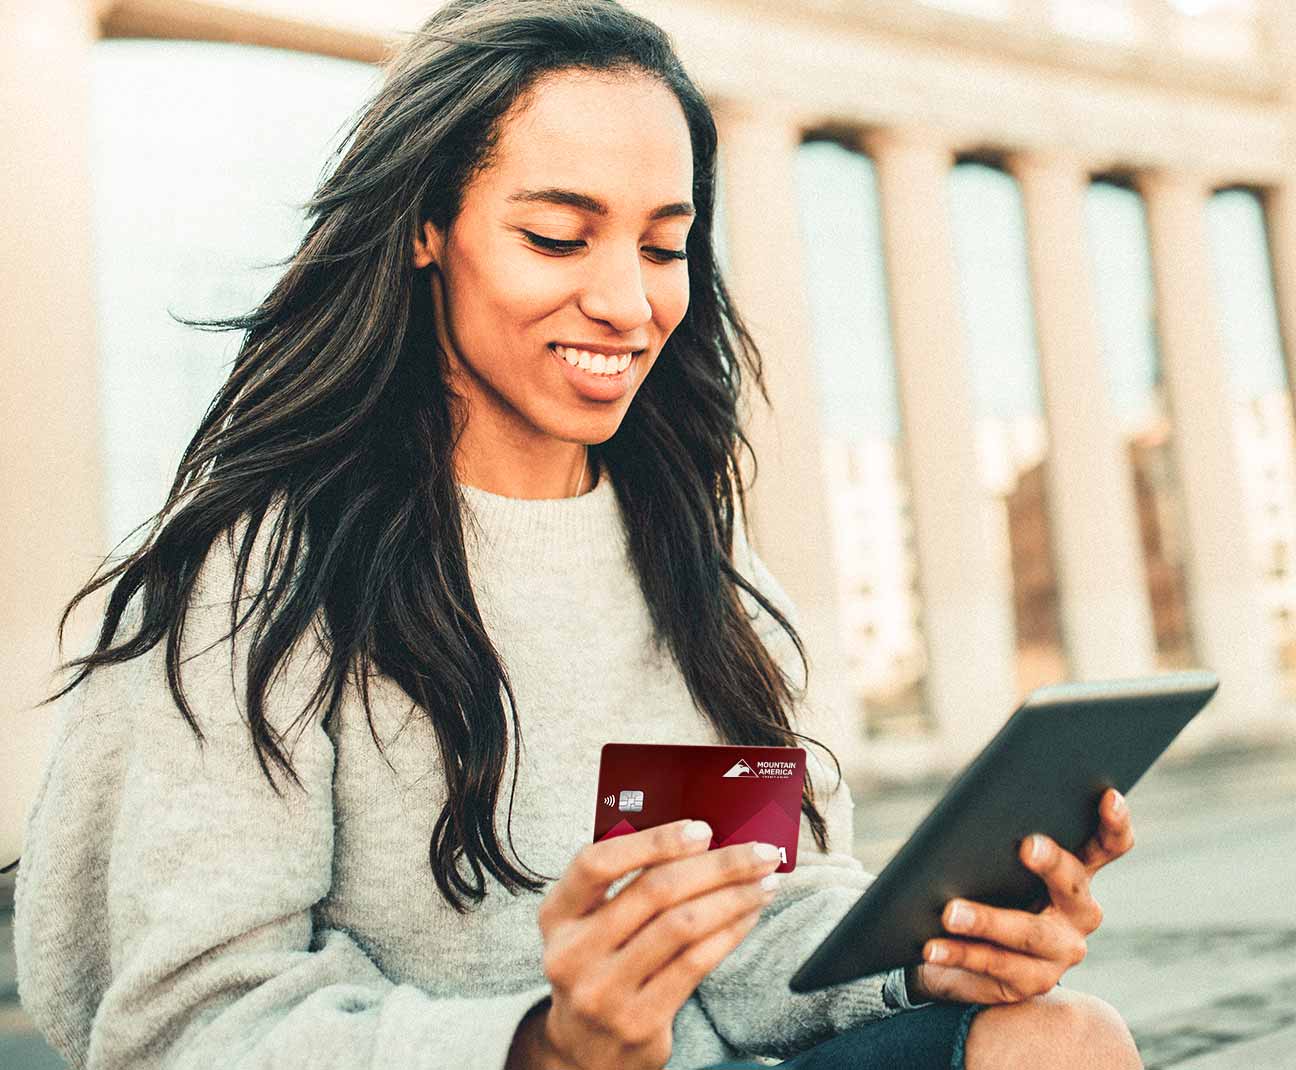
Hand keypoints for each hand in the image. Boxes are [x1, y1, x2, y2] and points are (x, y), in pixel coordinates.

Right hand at [527, 820, 782, 1069]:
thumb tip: (702, 841)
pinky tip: (748, 916)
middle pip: (655, 891)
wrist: (585, 1051)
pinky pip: (696, 963)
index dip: (652, 842)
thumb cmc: (600, 966)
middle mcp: (573, 952)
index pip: (597, 864)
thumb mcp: (590, 924)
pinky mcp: (639, 1020)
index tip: (702, 829)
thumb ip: (626, 884)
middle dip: (718, 865)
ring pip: (683, 926)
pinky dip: (730, 932)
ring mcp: (604, 991)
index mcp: (557, 915)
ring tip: (764, 882)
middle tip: (760, 852)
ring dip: (734, 897)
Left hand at [907, 787, 1134, 1004]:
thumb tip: (976, 806)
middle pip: (1072, 884)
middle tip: (1026, 846)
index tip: (1108, 796)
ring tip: (950, 911)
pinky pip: (995, 965)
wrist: (960, 955)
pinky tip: (934, 947)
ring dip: (987, 920)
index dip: (1114, 823)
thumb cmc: (979, 887)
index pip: (1108, 845)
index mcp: (1077, 872)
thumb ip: (997, 836)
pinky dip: (960, 953)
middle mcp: (1079, 912)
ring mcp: (1061, 951)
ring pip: (1029, 932)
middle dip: (1051, 862)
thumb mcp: (991, 860)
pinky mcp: (1033, 981)